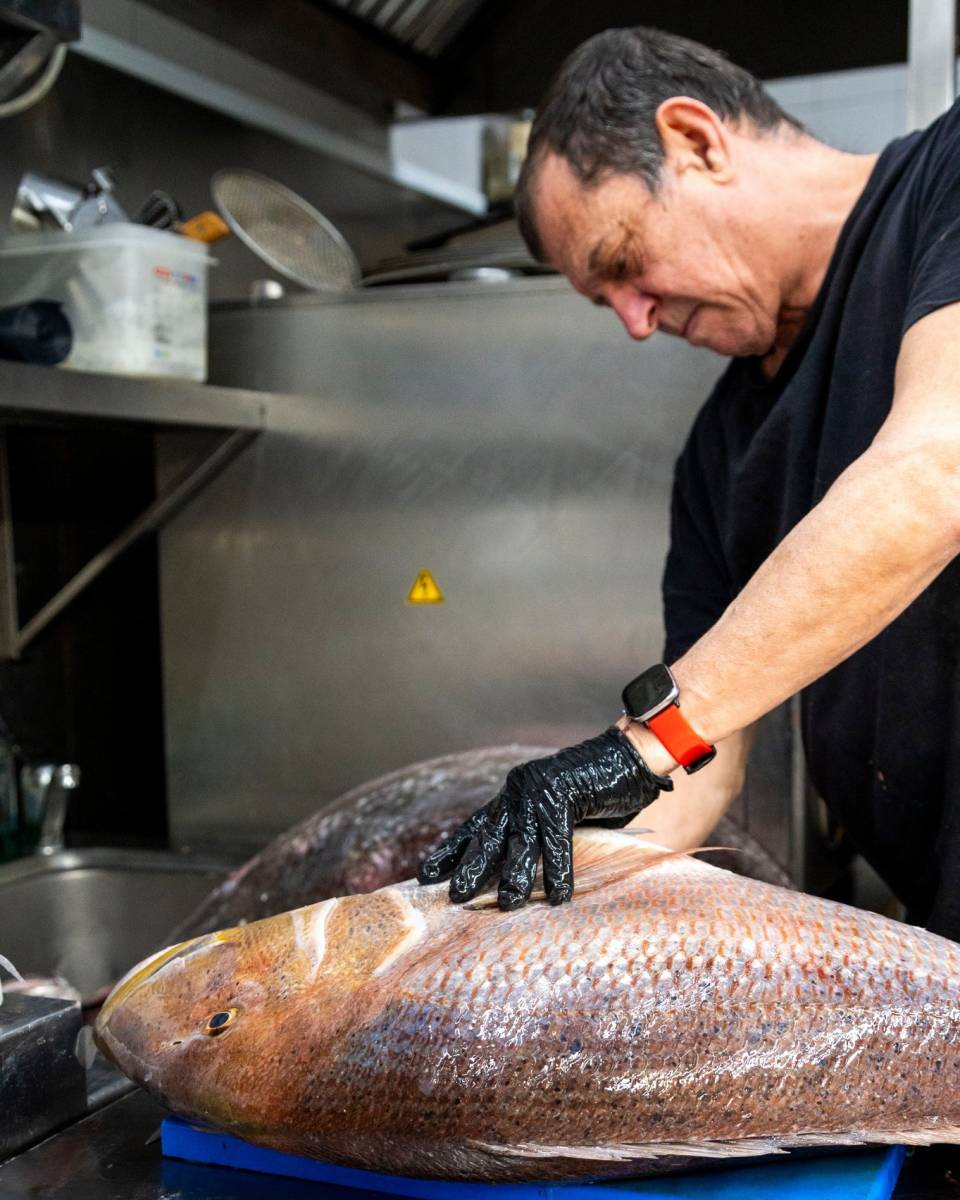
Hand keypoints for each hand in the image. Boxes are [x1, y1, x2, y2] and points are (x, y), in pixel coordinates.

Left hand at [416, 727, 671, 909]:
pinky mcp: (563, 794)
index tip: (427, 874)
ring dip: (514, 877)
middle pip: (488, 835)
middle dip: (469, 868)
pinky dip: (559, 871)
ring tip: (507, 905)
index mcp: (513, 795)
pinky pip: (556, 841)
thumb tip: (517, 877)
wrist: (631, 758)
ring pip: (520, 842)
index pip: (475, 825)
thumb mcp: (559, 815)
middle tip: (454, 896)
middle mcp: (519, 790)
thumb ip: (537, 836)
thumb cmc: (598, 791)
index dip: (452, 851)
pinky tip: (559, 896)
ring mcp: (539, 790)